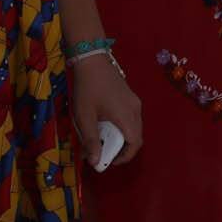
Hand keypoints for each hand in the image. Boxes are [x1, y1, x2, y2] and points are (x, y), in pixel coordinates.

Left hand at [71, 52, 142, 169]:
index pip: (135, 143)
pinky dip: (120, 126)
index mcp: (126, 116)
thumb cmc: (87, 89)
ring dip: (120, 137)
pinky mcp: (129, 96)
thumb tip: (95, 162)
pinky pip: (130, 117)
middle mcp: (135, 109)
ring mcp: (134, 101)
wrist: (91, 59)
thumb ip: (91, 140)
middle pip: (136, 136)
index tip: (108, 162)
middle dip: (121, 149)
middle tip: (102, 152)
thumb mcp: (85, 117)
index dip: (125, 157)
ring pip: (133, 127)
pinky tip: (104, 123)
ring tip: (101, 138)